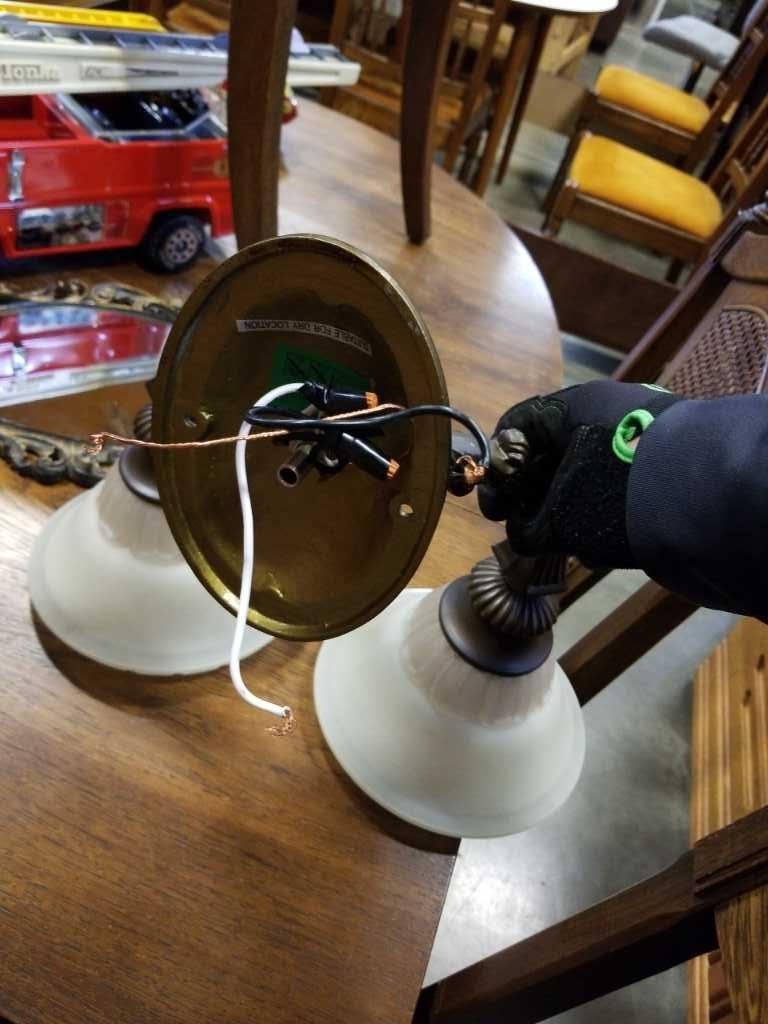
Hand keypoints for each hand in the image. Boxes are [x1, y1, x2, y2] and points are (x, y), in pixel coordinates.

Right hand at [478, 380, 680, 567]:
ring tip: (559, 543)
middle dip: (531, 494)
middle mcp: (604, 412)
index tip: (494, 506)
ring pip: (582, 471)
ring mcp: (637, 435)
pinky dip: (597, 511)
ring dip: (563, 508)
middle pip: (550, 450)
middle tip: (522, 528)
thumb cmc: (613, 495)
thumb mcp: (560, 517)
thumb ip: (529, 527)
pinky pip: (613, 485)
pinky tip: (595, 545)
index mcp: (571, 407)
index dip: (497, 468)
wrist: (707, 501)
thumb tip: (522, 534)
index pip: (515, 426)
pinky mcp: (661, 463)